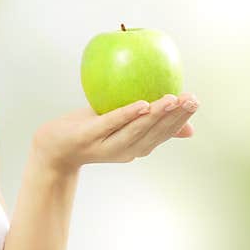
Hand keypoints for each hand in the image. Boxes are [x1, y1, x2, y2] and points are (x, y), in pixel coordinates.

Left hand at [32, 93, 199, 172]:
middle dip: (175, 116)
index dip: (181, 119)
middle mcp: (124, 150)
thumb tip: (188, 128)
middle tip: (192, 98)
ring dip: (157, 115)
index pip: (163, 134)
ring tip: (173, 99)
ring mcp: (106, 145)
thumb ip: (148, 123)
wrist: (52, 147)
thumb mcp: (120, 125)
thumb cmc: (89, 131)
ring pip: (136, 130)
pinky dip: (127, 115)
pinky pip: (111, 124)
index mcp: (135, 147)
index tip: (196, 101)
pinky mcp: (88, 137)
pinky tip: (142, 104)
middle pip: (154, 133)